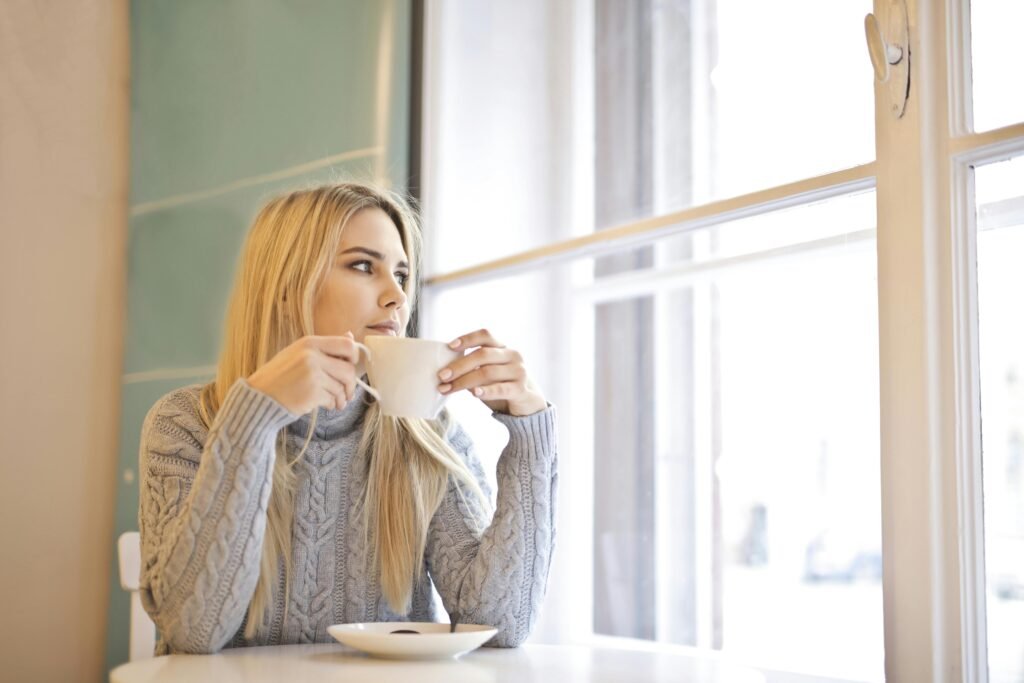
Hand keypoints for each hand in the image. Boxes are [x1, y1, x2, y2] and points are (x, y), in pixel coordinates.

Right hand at [247, 334, 362, 414]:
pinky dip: (331, 404)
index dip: (353, 357)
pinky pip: (332, 399)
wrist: (259, 398)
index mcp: (309, 343)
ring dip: (341, 397)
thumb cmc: (280, 377)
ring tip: (335, 402)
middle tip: (346, 393)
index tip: (350, 367)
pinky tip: (324, 404)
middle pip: (348, 369)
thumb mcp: (299, 354)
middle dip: (350, 384)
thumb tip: (350, 336)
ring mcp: (312, 374)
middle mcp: (311, 356)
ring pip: (341, 387)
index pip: (346, 345)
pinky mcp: (312, 392)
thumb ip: (325, 348)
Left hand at [437, 329, 546, 415]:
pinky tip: (474, 393)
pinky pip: (500, 389)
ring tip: (447, 389)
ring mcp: (519, 371)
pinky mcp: (521, 389)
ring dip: (464, 381)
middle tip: (442, 375)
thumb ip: (474, 367)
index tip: (450, 346)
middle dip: (459, 365)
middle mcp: (513, 355)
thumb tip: (445, 369)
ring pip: (487, 372)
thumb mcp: (489, 372)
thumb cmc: (502, 385)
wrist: (528, 404)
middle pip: (482, 355)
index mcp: (503, 348)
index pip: (485, 335)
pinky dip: (486, 391)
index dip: (467, 338)